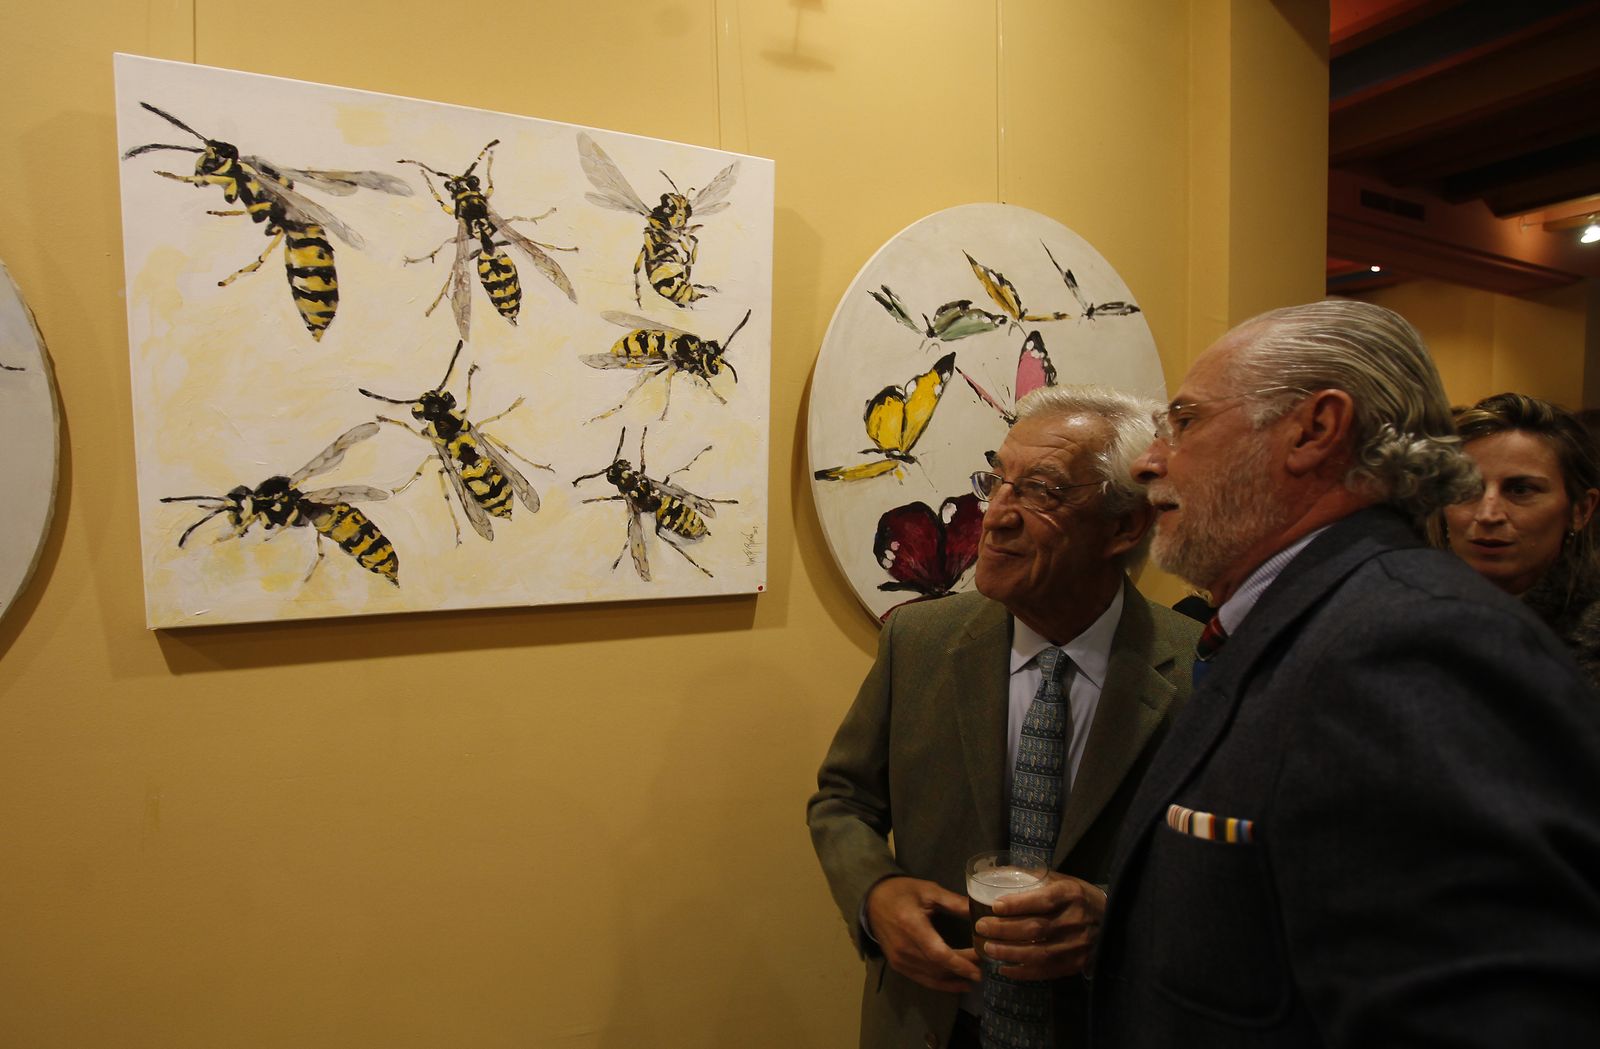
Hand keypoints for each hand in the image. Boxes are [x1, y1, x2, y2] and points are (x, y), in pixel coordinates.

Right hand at [865, 876, 981, 992]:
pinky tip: (956, 983)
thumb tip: (979, 910)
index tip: (979, 968)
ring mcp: (898, 959)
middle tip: (983, 967)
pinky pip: (922, 979)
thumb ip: (954, 902)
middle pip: (937, 967)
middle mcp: (903, 948)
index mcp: (912, 926)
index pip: (938, 953)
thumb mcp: (929, 891)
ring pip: (931, 977)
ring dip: (953, 980)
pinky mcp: (897, 965)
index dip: (959, 963)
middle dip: (962, 970)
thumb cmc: (902, 892)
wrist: (873, 900)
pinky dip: (941, 984)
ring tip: (973, 977)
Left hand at [975, 874, 1106, 980]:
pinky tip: (1005, 969)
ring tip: (988, 949)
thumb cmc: (1080, 897)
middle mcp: (1075, 920)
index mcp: (1071, 895)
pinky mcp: (1076, 963)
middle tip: (981, 927)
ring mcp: (1077, 945)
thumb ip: (1036, 879)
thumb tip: (1000, 873)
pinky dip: (1023, 972)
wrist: (1113, 921)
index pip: (1043, 900)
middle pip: (1036, 928)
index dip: (1017, 904)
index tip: (994, 906)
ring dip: (1010, 952)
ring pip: (1039, 952)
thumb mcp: (1064, 881)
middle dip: (1005, 930)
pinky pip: (1047, 970)